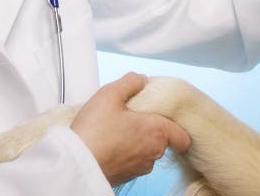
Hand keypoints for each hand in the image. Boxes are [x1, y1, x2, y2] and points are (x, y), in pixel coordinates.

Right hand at [70, 72, 190, 185]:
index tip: (161, 116)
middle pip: (163, 140)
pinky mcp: (126, 177)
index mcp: (157, 131)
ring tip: (115, 130)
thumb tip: (141, 80)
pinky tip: (109, 144)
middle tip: (129, 117)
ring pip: (147, 152)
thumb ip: (130, 82)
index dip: (175, 125)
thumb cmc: (94, 131)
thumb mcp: (110, 94)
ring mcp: (140, 168)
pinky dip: (126, 153)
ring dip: (137, 141)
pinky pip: (133, 162)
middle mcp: (153, 153)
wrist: (76, 165)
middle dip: (150, 128)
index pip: (183, 137)